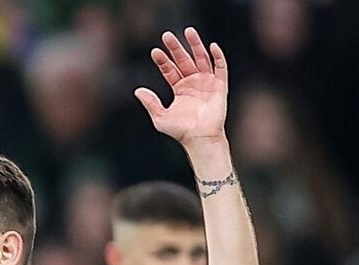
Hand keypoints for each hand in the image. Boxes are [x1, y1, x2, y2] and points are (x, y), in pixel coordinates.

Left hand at [135, 28, 228, 146]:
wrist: (199, 138)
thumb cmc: (180, 131)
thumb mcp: (160, 117)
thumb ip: (150, 103)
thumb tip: (137, 90)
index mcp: (179, 89)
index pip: (170, 70)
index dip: (163, 60)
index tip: (155, 51)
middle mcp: (192, 83)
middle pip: (183, 60)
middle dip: (175, 48)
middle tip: (167, 35)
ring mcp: (207, 83)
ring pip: (201, 59)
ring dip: (195, 45)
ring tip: (188, 31)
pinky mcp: (219, 86)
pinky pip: (220, 68)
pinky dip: (218, 57)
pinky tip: (212, 46)